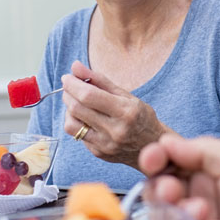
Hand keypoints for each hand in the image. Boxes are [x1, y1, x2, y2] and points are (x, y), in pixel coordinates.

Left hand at [62, 60, 176, 167]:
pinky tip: (84, 117)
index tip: (67, 77)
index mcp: (126, 111)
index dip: (73, 84)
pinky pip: (77, 135)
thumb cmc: (140, 116)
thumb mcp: (125, 95)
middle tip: (69, 86)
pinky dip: (76, 122)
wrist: (152, 146)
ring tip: (75, 102)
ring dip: (68, 109)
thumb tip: (75, 66)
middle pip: (77, 108)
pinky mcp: (99, 153)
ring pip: (71, 124)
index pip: (89, 96)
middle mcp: (115, 130)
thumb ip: (99, 80)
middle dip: (68, 93)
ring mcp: (106, 144)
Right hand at [139, 134, 219, 219]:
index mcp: (211, 170)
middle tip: (173, 192)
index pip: (170, 162)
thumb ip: (200, 150)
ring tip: (203, 214)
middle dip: (161, 189)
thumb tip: (167, 142)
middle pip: (160, 191)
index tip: (152, 160)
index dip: (156, 160)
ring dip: (179, 214)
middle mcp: (203, 196)